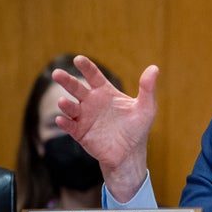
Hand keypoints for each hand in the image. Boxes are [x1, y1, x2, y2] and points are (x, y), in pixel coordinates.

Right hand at [52, 55, 158, 201]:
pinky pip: (70, 126)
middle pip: (76, 88)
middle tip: (57, 73)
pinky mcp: (80, 133)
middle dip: (67, 81)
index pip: (93, 76)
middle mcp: (92, 102)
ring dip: (65, 104)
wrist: (130, 153)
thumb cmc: (137, 127)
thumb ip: (147, 88)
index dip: (86, 67)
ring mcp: (84, 117)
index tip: (78, 59)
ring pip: (70, 107)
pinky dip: (65, 123)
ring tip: (63, 102)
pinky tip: (61, 119)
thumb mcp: (146, 107)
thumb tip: (154, 68)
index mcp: (105, 92)